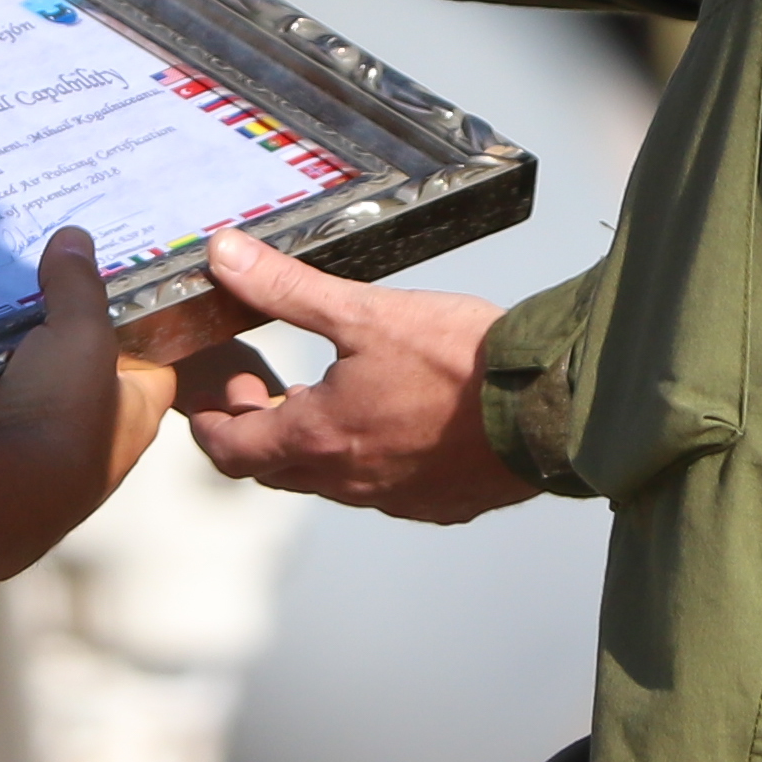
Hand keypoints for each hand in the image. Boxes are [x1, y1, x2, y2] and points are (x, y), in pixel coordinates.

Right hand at [0, 226, 172, 544]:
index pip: (147, 361)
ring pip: (22, 381)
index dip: (131, 323)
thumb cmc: (59, 417)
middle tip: (32, 278)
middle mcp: (89, 438)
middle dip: (54, 331)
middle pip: (77, 368)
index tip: (104, 281)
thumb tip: (75, 238)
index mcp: (133, 414)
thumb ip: (79, 285)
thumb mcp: (81, 335)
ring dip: (3, 352)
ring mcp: (34, 449)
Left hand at [174, 230, 536, 522]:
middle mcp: (351, 482)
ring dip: (313, 444)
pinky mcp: (439, 503)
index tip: (212, 397)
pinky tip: (388, 418)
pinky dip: (366, 457)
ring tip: (325, 393)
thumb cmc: (463, 362)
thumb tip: (226, 258)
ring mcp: (397, 500)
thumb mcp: (364, 312)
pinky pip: (383, 489)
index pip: (233, 451)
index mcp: (321, 438)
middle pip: (275, 470)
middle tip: (264, 385)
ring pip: (329, 480)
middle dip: (257, 429)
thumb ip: (287, 289)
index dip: (211, 424)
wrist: (549, 406)